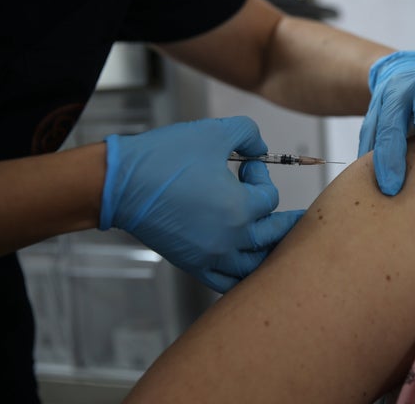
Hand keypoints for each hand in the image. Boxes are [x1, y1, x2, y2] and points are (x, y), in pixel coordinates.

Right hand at [100, 117, 303, 292]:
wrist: (119, 185)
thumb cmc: (164, 159)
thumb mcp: (214, 132)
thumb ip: (248, 134)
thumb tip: (261, 148)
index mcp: (239, 209)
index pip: (270, 200)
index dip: (262, 178)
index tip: (248, 165)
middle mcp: (229, 239)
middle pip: (272, 236)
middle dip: (282, 219)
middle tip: (295, 214)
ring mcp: (211, 256)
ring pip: (254, 265)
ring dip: (268, 250)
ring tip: (275, 240)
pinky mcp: (192, 265)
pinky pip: (227, 282)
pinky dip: (242, 276)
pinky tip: (247, 266)